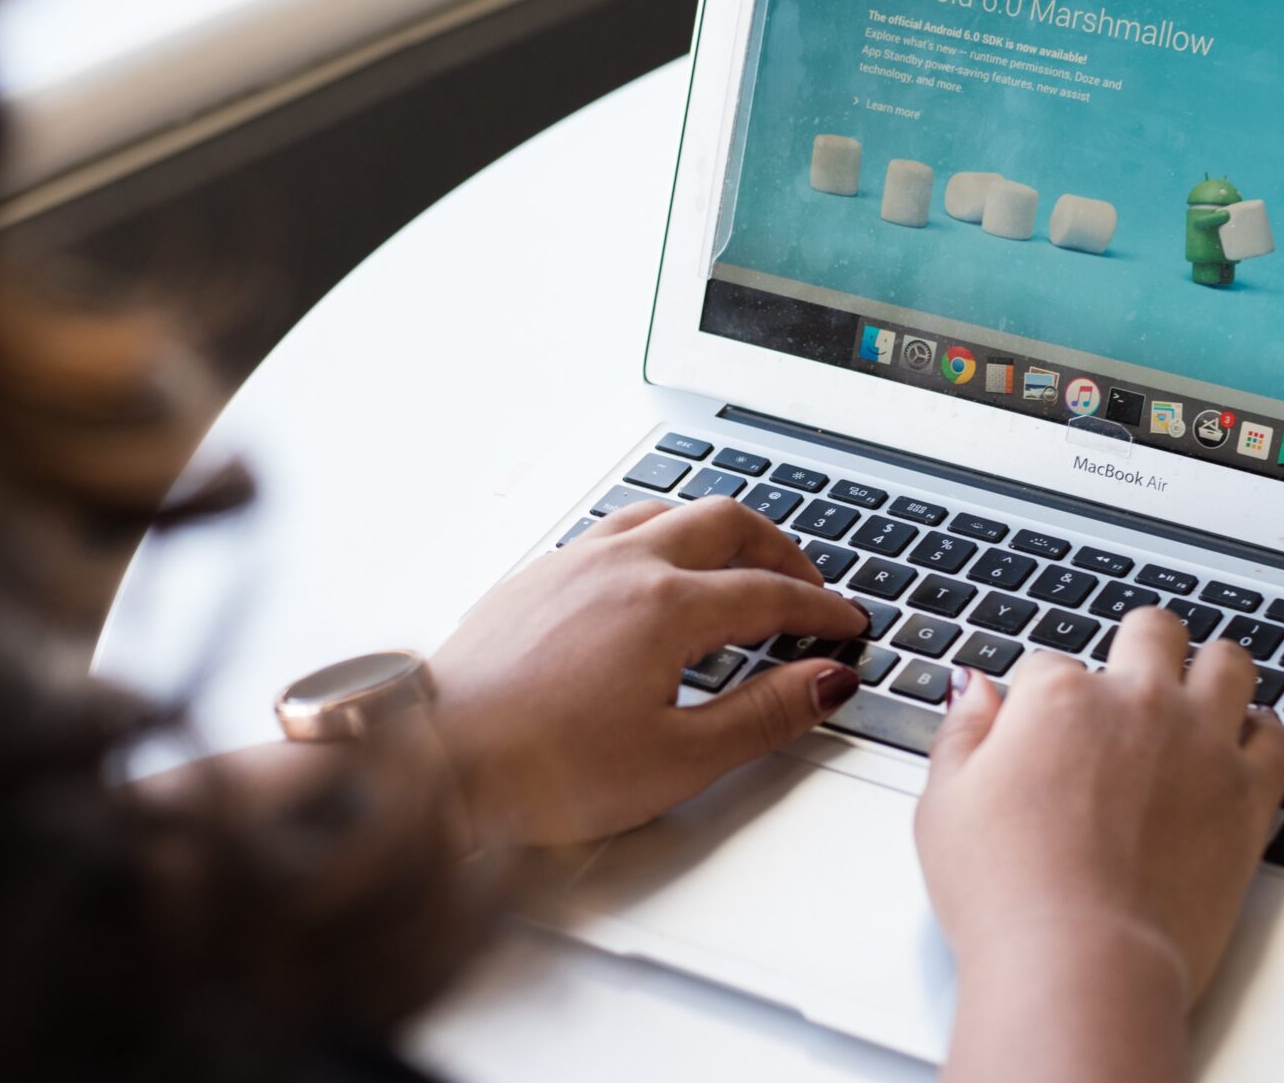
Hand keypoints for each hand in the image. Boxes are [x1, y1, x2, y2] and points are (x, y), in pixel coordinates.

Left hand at [429, 496, 868, 846]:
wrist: (436, 761)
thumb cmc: (543, 770)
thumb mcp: (678, 760)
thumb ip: (763, 715)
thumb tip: (825, 682)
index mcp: (666, 607)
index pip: (770, 593)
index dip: (820, 609)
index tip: (846, 625)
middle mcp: (621, 566)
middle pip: (726, 524)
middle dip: (780, 550)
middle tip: (808, 585)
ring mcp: (572, 564)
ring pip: (665, 513)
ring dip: (717, 533)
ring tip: (739, 567)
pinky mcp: (534, 578)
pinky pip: (615, 530)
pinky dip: (659, 539)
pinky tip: (653, 576)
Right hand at [917, 608, 1283, 1000]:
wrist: (1082, 962)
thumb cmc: (1007, 894)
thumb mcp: (945, 805)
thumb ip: (962, 733)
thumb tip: (975, 689)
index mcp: (1061, 698)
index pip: (1051, 664)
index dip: (1042, 699)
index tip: (1039, 733)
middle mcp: (1138, 703)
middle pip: (1153, 632)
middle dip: (1140, 645)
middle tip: (1132, 677)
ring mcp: (1201, 745)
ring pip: (1229, 664)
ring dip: (1212, 671)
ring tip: (1200, 692)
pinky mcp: (1248, 797)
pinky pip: (1279, 738)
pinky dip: (1265, 734)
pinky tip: (1246, 744)